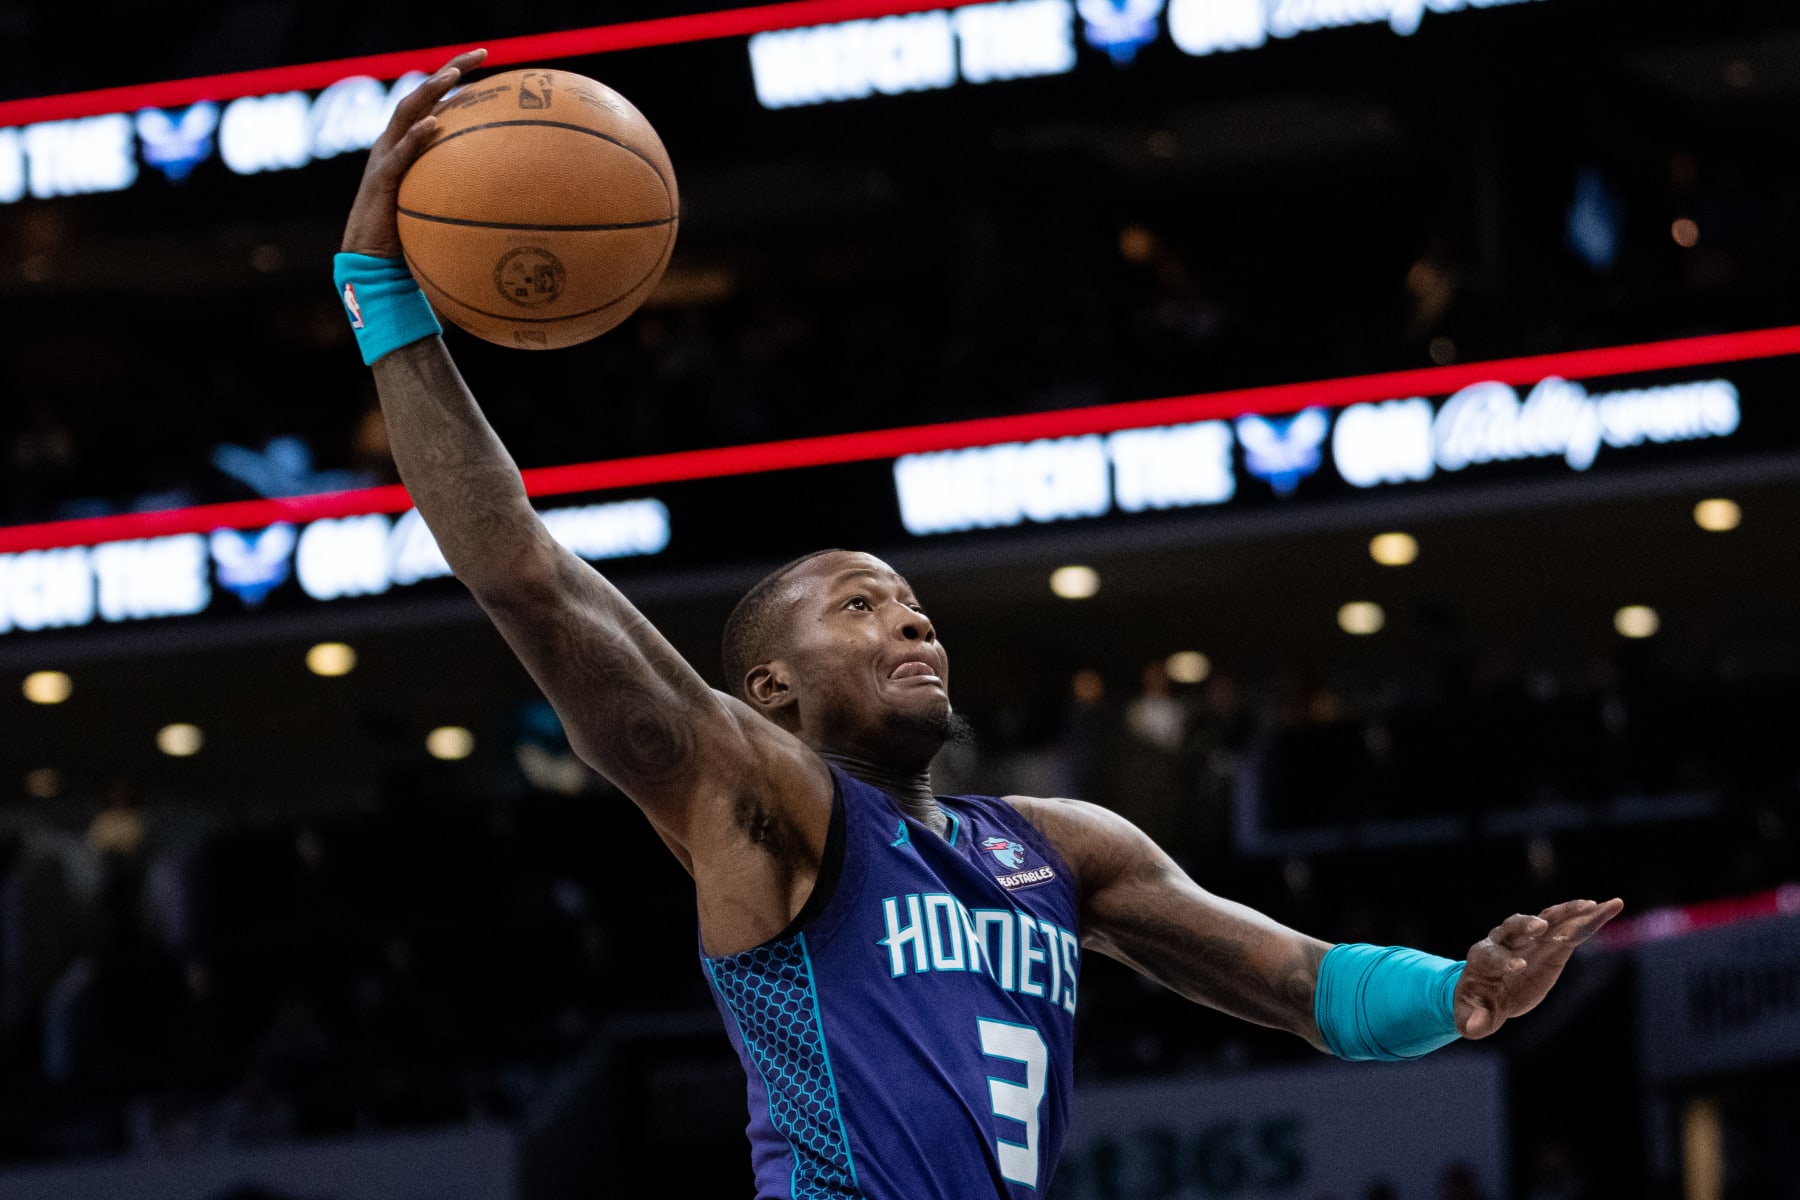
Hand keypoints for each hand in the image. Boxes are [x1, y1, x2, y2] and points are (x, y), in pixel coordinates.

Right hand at [341, 48, 487, 256]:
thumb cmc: (411, 237)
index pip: (436, 102)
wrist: (374, 261)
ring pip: (407, 113)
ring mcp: (385, 158)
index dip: (458, 78)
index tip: (489, 60)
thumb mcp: (443, 208)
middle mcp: (395, 142)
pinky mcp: (381, 180)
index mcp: (410, 145)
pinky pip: (399, 155)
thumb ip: (465, 192)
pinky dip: (415, 137)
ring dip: (430, 91)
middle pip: (422, 95)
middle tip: (482, 53)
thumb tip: (511, 197)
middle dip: (451, 70)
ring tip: (453, 75)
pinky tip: (434, 124)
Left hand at [1454, 897, 1623, 1039]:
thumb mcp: (1471, 1017)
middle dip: (1527, 925)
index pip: (1492, 954)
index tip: (1519, 967)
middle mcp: (1504, 941)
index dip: (1503, 959)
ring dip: (1567, 912)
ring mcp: (1530, 939)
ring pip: (1547, 920)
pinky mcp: (1552, 944)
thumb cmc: (1478, 1004)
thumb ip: (1474, 1021)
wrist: (1489, 993)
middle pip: (1514, 925)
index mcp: (1482, 958)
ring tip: (1591, 906)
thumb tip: (1474, 1028)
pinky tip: (1611, 907)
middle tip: (1541, 927)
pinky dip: (1591, 919)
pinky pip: (1572, 929)